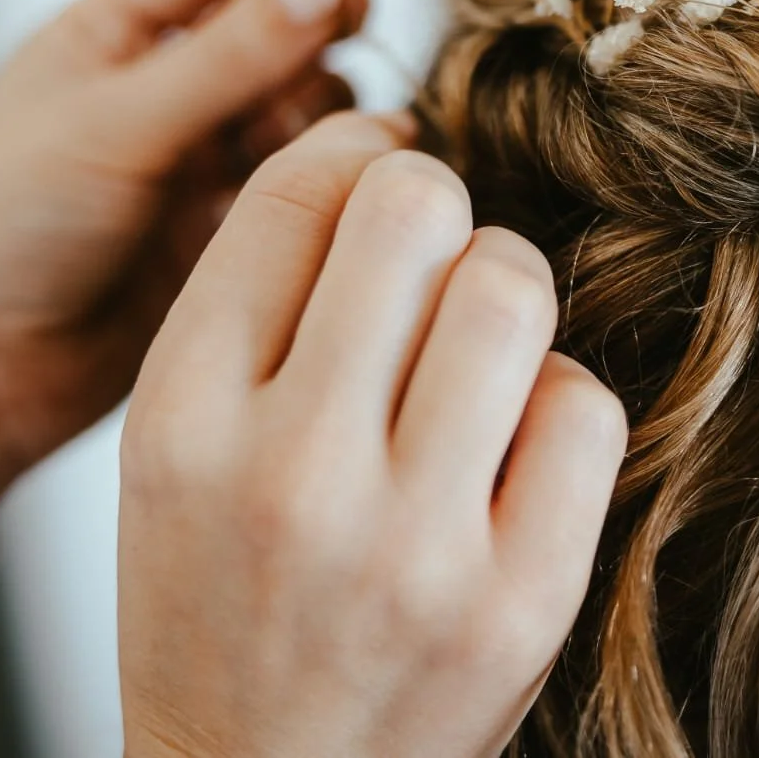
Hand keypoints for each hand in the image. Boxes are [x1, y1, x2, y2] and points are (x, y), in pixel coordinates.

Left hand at [0, 0, 365, 576]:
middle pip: (283, 31)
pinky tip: (334, 191)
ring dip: (325, 116)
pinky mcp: (233, 237)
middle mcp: (168, 91)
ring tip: (307, 146)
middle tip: (334, 54)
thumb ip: (227, 54)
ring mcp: (204, 164)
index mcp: (114, 33)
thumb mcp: (110, 122)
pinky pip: (307, 190)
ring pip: (307, 111)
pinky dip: (330, 184)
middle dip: (317, 37)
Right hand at [118, 114, 625, 757]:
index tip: (385, 161)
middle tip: (435, 255)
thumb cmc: (222, 608)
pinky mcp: (518, 602)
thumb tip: (388, 153)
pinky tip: (515, 442)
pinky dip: (558, 402)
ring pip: (510, 288)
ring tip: (480, 343)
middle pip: (414, 212)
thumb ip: (255, 309)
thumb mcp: (176, 453)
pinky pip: (581, 404)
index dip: (359, 149)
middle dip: (436, 209)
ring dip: (505, 290)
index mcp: (180, 420)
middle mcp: (289, 473)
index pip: (294, 195)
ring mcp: (411, 544)